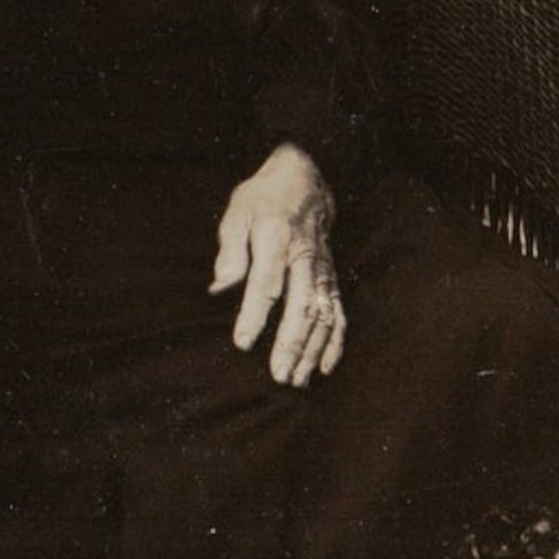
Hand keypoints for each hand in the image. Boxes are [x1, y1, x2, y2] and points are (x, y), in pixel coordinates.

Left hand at [208, 144, 344, 387]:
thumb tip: (220, 288)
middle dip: (291, 342)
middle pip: (301, 303)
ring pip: (322, 313)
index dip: (255, 314)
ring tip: (297, 380)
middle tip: (278, 375)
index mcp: (276, 236)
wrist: (304, 179)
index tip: (243, 343)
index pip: (267, 281)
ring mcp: (322, 267)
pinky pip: (338, 311)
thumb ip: (230, 251)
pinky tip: (324, 367)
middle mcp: (304, 254)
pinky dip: (335, 341)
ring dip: (312, 349)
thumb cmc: (262, 199)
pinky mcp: (331, 276)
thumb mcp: (237, 212)